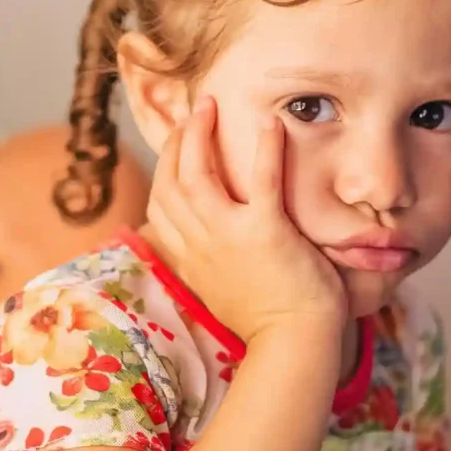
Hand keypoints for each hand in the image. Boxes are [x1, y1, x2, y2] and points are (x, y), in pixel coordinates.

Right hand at [147, 96, 345, 342]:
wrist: (292, 345)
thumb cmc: (265, 323)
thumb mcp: (217, 293)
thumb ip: (205, 263)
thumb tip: (199, 244)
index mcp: (188, 259)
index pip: (159, 206)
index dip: (163, 169)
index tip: (175, 148)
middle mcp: (199, 244)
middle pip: (171, 182)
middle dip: (176, 142)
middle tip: (191, 114)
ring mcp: (228, 237)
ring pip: (198, 174)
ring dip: (201, 134)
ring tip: (209, 105)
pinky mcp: (265, 231)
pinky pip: (261, 179)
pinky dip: (266, 148)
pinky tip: (271, 122)